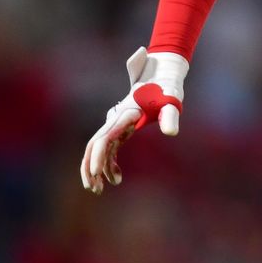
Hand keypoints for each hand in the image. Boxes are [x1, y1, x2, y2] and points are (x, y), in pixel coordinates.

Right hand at [80, 47, 188, 193]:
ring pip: (99, 148)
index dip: (98, 157)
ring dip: (97, 168)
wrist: (163, 73)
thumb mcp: (171, 103)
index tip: (95, 175)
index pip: (105, 139)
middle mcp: (117, 119)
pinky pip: (111, 148)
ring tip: (101, 189)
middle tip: (93, 188)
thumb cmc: (168, 88)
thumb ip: (170, 116)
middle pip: (95, 145)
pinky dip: (110, 162)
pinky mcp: (123, 127)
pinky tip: (117, 177)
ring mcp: (118, 123)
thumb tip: (171, 133)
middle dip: (90, 167)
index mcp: (125, 115)